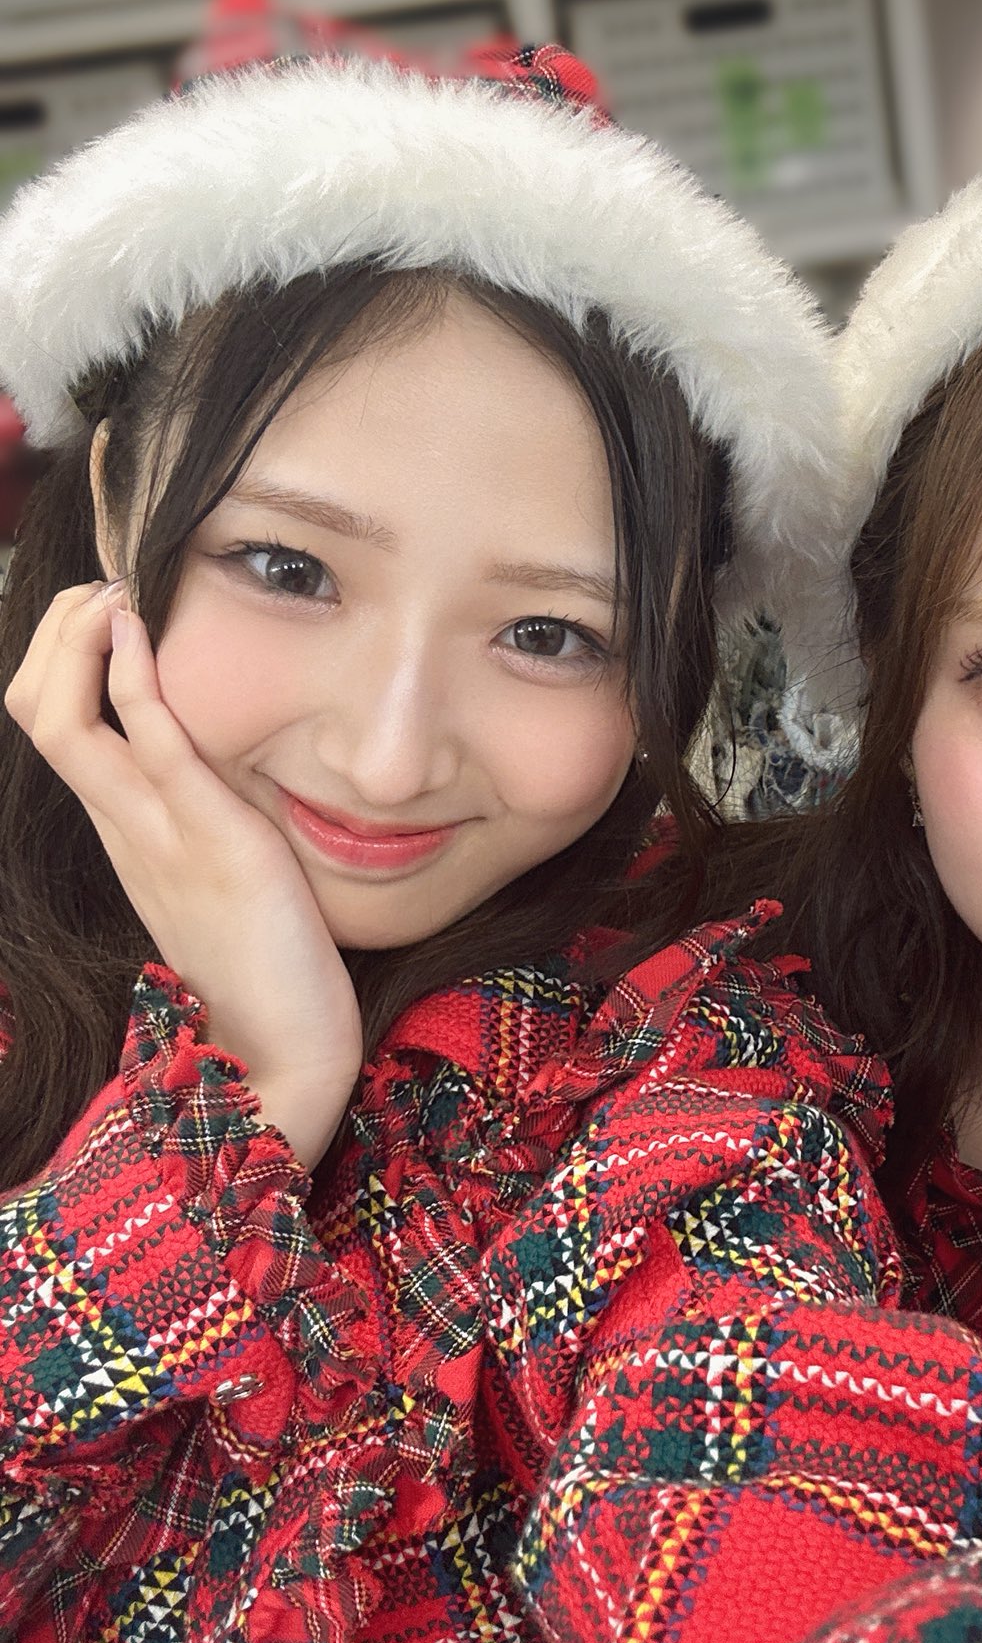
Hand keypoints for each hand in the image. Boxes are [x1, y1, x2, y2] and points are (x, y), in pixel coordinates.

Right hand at [5, 582, 361, 1167]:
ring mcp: (156, 834)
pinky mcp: (210, 841)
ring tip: (110, 591)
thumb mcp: (220, 878)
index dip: (61, 655)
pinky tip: (138, 630)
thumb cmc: (268, 969)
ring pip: (63, 718)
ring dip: (76, 637)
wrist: (285, 1055)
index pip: (56, 723)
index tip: (104, 608)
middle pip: (35, 708)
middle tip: (100, 587)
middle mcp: (123, 827)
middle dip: (53, 632)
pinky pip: (150, 745)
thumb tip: (228, 775)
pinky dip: (133, 678)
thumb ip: (205, 825)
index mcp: (124, 832)